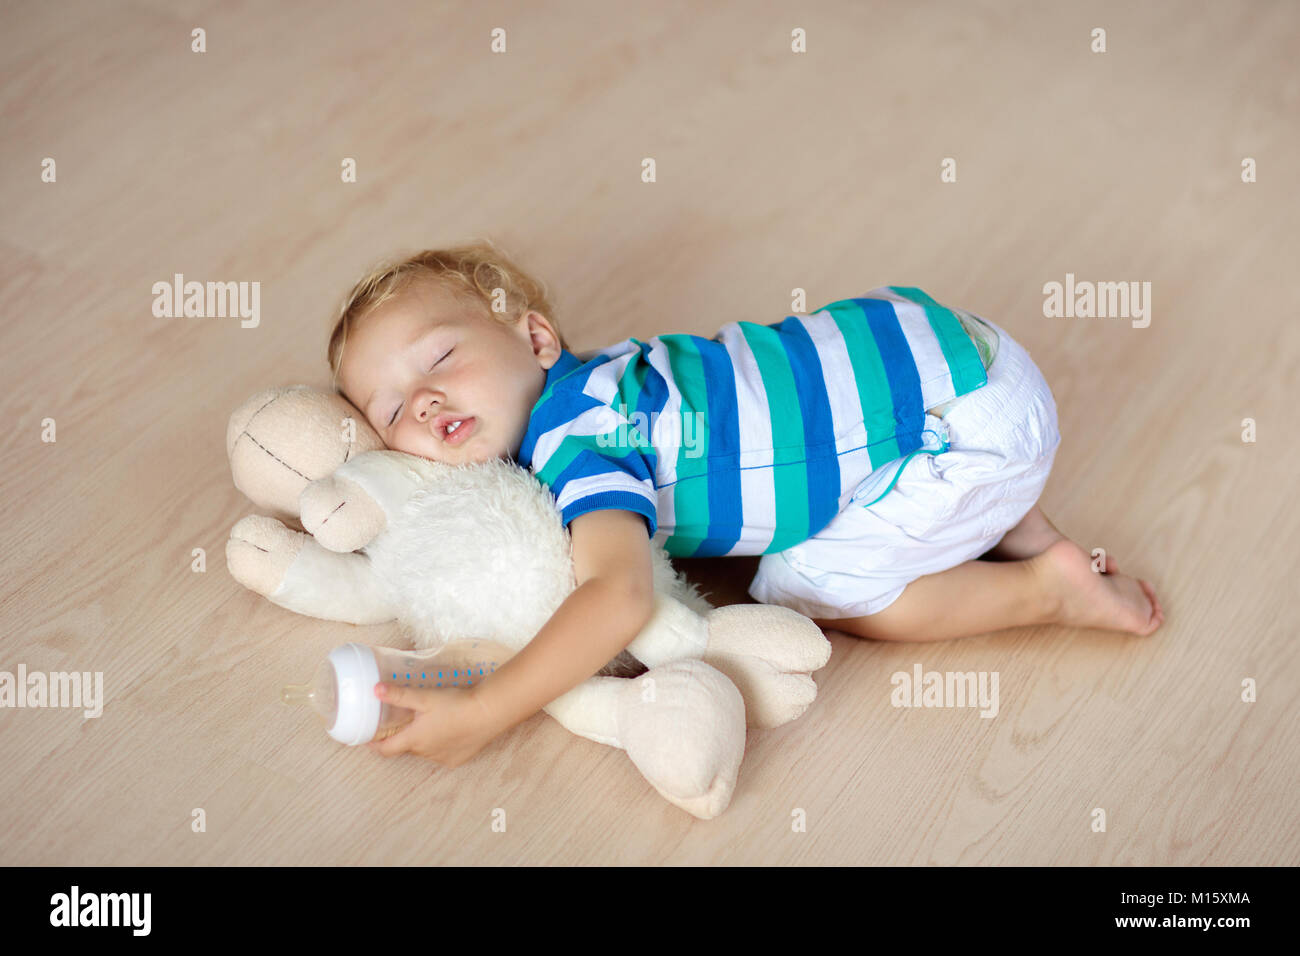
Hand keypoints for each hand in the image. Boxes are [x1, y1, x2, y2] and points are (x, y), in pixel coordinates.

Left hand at [367, 682, 499, 766]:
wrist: (488, 713)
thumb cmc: (456, 705)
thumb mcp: (425, 697)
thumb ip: (399, 695)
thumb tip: (375, 689)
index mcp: (414, 740)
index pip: (386, 750)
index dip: (375, 746)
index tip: (369, 740)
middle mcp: (426, 753)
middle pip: (406, 747)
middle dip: (403, 737)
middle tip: (403, 721)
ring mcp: (442, 759)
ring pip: (425, 750)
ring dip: (422, 740)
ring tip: (429, 723)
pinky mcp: (457, 759)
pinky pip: (441, 754)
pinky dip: (439, 745)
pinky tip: (447, 731)